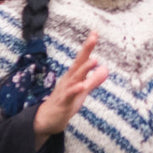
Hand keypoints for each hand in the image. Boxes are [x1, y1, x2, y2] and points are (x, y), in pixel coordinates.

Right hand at [33, 31, 107, 147]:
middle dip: (86, 50)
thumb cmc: (65, 103)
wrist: (47, 120)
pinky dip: (76, 90)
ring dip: (84, 69)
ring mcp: (65, 90)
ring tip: (94, 60)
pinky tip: (83, 85)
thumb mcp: (82, 91)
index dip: (88, 46)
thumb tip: (106, 69)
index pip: (82, 59)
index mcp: (74, 76)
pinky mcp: (63, 102)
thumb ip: (94, 80)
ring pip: (75, 78)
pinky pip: (70, 95)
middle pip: (78, 63)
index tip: (95, 32)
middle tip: (93, 38)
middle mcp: (69, 80)